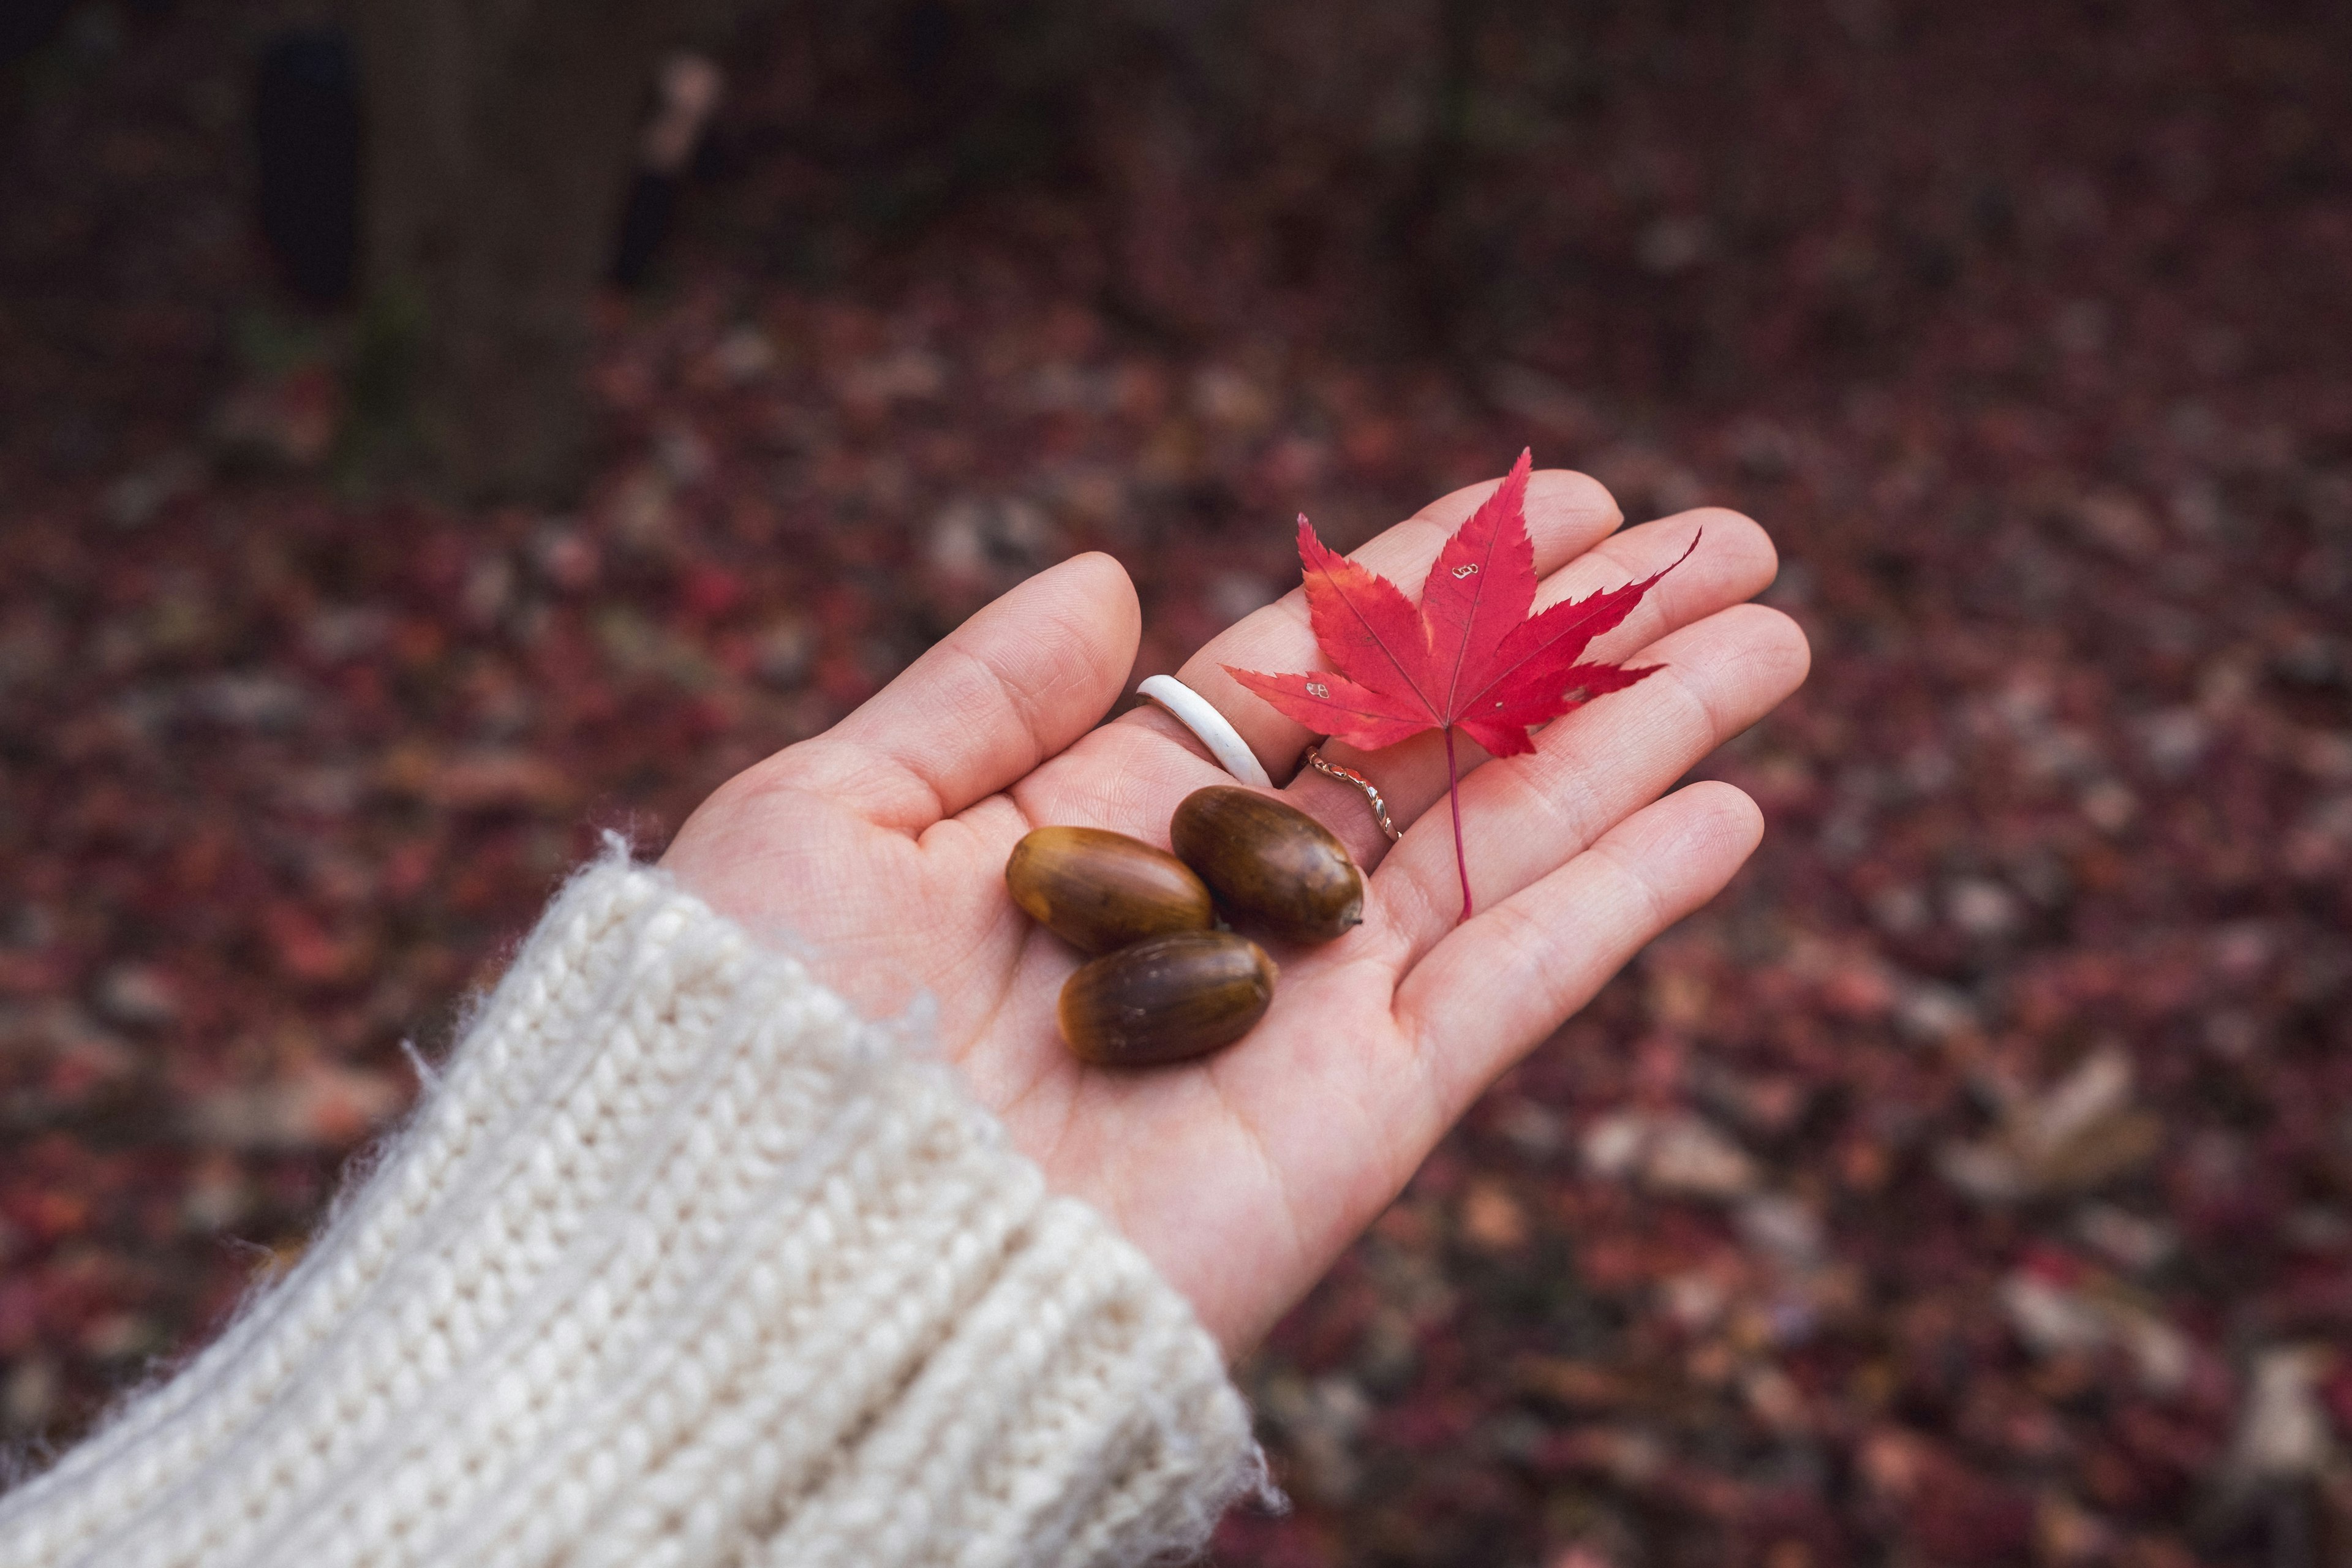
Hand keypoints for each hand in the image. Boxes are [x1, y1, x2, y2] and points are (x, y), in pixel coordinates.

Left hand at [661, 469, 1808, 1354]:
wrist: (771, 1273)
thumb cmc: (753, 1039)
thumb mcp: (823, 818)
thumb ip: (974, 698)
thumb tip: (1107, 575)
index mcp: (1102, 823)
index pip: (1307, 671)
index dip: (1436, 580)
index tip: (1549, 501)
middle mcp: (1224, 907)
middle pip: (1442, 740)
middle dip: (1578, 637)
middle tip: (1721, 539)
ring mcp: (1304, 1013)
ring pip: (1512, 839)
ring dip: (1645, 734)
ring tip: (1769, 630)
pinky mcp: (1359, 1118)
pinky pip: (1521, 984)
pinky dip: (1629, 895)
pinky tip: (1732, 805)